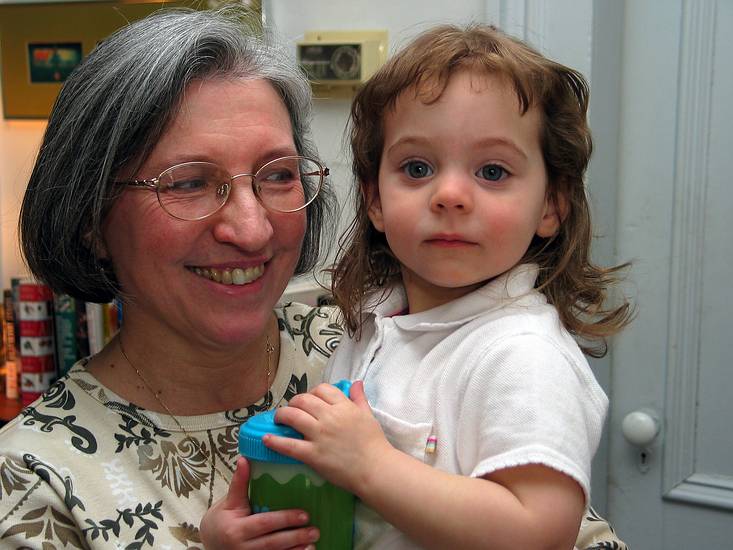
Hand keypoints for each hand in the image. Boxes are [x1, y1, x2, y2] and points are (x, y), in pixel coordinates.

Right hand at [199, 457, 319, 549]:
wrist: (210, 544)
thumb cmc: (221, 520)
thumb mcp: (229, 502)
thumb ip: (239, 483)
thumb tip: (244, 459)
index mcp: (237, 529)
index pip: (264, 523)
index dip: (284, 519)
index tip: (304, 514)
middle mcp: (243, 547)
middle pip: (273, 542)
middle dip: (295, 536)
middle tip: (314, 530)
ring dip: (297, 549)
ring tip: (313, 541)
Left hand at [264, 381, 392, 494]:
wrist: (375, 469)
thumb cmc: (374, 443)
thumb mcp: (368, 415)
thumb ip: (359, 398)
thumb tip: (356, 383)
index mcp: (343, 406)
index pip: (322, 389)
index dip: (312, 392)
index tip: (310, 400)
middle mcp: (329, 417)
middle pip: (303, 400)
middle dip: (294, 402)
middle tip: (292, 410)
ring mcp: (319, 435)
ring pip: (292, 416)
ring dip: (281, 416)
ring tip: (278, 420)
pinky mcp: (313, 454)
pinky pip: (288, 445)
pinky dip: (274, 441)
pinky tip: (266, 439)